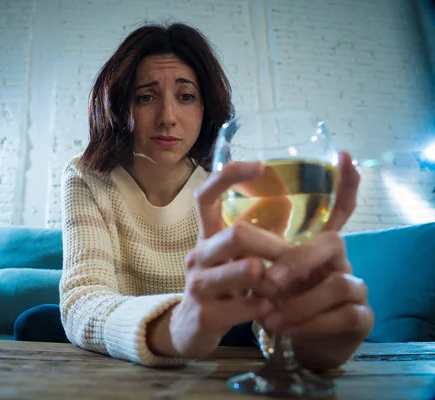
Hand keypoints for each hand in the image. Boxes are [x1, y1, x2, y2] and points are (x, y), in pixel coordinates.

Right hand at [152, 162, 287, 357]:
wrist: (188, 330)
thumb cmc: (220, 287)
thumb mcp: (232, 258)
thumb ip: (255, 236)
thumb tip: (290, 202)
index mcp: (206, 237)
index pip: (206, 197)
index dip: (229, 177)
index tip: (260, 166)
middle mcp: (198, 255)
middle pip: (237, 234)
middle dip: (273, 245)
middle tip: (290, 257)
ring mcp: (199, 285)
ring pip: (246, 270)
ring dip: (272, 279)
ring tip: (278, 288)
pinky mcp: (206, 314)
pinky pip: (248, 306)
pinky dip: (266, 308)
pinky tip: (267, 310)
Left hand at [260, 152, 373, 370]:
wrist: (299, 339)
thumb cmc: (277, 297)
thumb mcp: (259, 268)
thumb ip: (249, 245)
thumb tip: (223, 220)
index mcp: (315, 244)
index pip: (338, 208)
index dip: (345, 184)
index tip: (344, 155)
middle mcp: (340, 260)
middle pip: (333, 241)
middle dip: (297, 259)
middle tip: (268, 280)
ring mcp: (355, 287)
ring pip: (338, 283)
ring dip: (299, 302)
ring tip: (269, 318)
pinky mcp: (360, 317)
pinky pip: (343, 316)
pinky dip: (310, 325)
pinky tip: (288, 332)